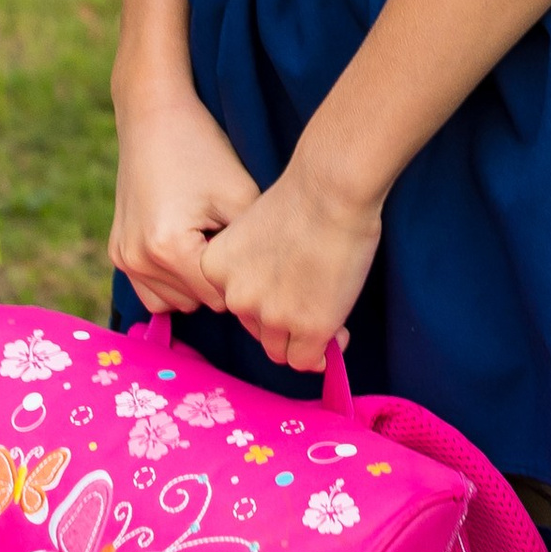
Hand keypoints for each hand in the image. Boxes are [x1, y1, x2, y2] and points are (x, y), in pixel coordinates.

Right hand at [109, 88, 258, 316]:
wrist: (153, 116)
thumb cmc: (202, 150)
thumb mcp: (240, 196)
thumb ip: (252, 250)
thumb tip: (264, 288)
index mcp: (169, 248)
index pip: (220, 296)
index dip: (241, 274)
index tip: (248, 247)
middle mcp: (138, 260)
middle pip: (197, 303)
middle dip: (216, 279)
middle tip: (225, 236)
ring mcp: (123, 258)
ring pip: (173, 302)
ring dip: (193, 284)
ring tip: (206, 240)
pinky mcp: (117, 251)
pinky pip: (150, 290)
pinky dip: (171, 280)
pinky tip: (187, 247)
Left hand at [199, 150, 380, 373]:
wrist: (331, 190)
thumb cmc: (300, 198)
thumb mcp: (252, 232)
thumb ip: (253, 267)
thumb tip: (279, 308)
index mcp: (214, 270)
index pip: (235, 304)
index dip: (264, 299)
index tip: (286, 284)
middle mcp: (236, 298)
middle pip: (257, 329)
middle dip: (283, 320)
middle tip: (312, 296)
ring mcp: (271, 316)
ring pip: (282, 350)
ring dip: (302, 337)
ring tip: (328, 310)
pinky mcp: (308, 328)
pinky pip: (307, 360)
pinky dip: (322, 350)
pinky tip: (336, 330)